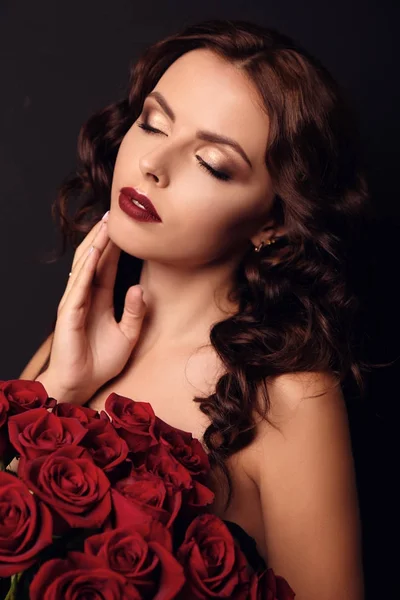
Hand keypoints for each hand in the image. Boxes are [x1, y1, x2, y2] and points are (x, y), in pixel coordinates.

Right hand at [36, 212, 145, 404]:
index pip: (108, 266)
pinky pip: (80, 285)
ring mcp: (76, 302)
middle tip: (114, 214)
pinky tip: (96, 251)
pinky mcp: (70, 312)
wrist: (82, 383)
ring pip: (86, 266)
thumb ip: (135, 312)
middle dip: (104, 237)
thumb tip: (140, 287)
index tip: (125, 227)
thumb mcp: (128, 335)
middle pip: (95, 259)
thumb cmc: (101, 362)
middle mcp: (86, 296)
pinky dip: (88, 267)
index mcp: (100, 299)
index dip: (115, 247)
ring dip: (96, 244)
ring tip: (106, 224)